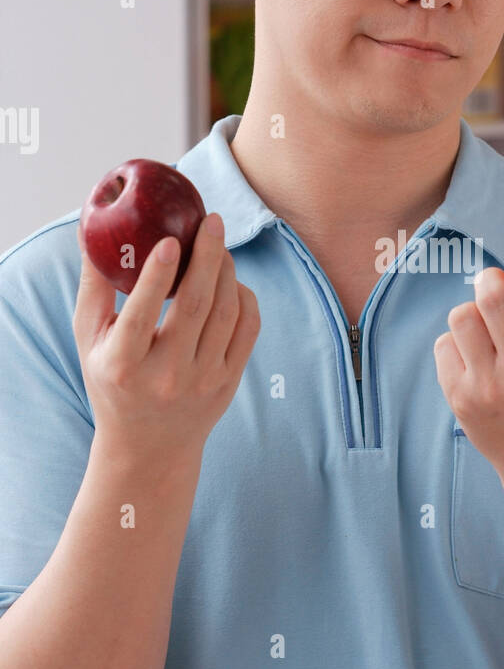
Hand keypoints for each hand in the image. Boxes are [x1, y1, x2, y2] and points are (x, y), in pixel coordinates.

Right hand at [73, 213, 260, 459]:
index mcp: (123, 364)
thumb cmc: (112, 380)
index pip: (142, 315)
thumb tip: (92, 231)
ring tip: (218, 246)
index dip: (158, 276)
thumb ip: (93, 288)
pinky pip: (248, 330)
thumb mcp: (88, 341)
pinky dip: (244, 298)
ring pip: (226, 314)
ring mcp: (202, 381)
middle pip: (195, 307)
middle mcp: (165, 375)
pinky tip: (231, 281)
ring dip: (227, 272)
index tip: (169, 240)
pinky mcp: (229, 383)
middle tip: (212, 222)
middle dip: (207, 258)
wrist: (148, 446)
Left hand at [433, 229, 503, 485]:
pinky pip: (444, 346)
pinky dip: (458, 343)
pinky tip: (479, 355)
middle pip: (491, 295)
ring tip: (490, 325)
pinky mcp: (461, 400)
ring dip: (474, 311)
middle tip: (499, 284)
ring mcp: (489, 388)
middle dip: (493, 279)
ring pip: (462, 317)